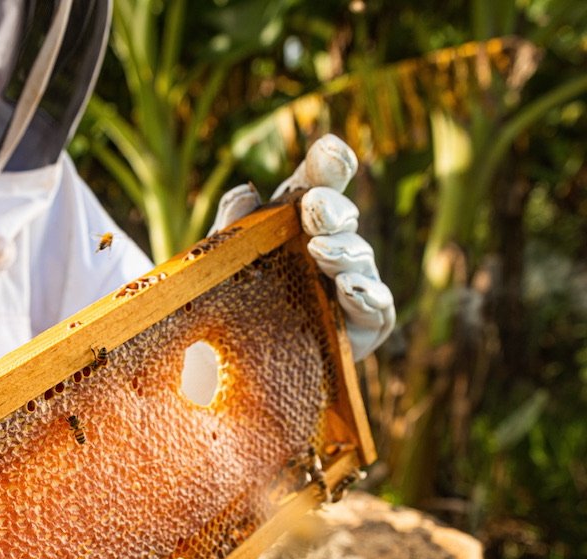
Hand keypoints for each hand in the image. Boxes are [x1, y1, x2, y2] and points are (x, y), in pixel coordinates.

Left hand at [209, 135, 395, 360]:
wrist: (217, 371)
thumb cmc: (221, 307)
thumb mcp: (217, 265)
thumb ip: (228, 228)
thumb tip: (245, 193)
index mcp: (295, 221)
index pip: (318, 182)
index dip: (329, 163)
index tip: (330, 151)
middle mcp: (328, 248)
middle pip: (342, 217)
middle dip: (332, 209)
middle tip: (314, 208)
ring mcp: (347, 286)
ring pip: (360, 258)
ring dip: (344, 251)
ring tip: (320, 251)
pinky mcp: (360, 329)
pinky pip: (377, 309)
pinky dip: (369, 296)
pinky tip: (348, 288)